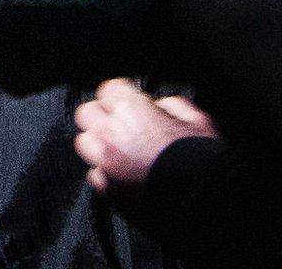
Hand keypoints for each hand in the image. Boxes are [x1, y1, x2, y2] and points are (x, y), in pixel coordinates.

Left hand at [74, 78, 219, 194]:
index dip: (123, 94)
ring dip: (100, 144)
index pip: (109, 88)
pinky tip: (127, 176)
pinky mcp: (107, 190)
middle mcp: (110, 135)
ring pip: (85, 143)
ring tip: (123, 152)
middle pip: (87, 113)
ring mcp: (104, 164)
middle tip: (123, 125)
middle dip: (104, 116)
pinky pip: (96, 175)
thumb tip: (159, 105)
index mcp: (131, 111)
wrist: (206, 204)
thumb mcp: (198, 120)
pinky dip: (107, 174)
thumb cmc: (205, 162)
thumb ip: (171, 104)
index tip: (130, 101)